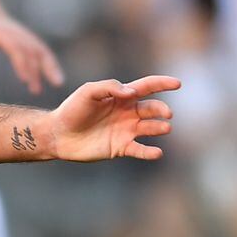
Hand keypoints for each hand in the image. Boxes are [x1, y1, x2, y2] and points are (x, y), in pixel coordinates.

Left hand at [0, 15, 64, 94]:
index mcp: (5, 35)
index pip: (15, 50)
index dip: (21, 64)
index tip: (25, 81)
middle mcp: (19, 35)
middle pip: (31, 51)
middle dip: (36, 70)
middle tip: (36, 90)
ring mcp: (27, 38)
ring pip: (43, 52)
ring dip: (51, 67)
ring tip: (58, 83)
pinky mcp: (32, 43)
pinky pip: (44, 54)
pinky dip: (52, 65)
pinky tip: (57, 79)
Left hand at [48, 75, 180, 160]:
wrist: (58, 134)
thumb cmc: (72, 110)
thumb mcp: (88, 92)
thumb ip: (110, 88)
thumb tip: (132, 92)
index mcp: (122, 96)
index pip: (147, 86)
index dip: (162, 83)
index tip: (178, 84)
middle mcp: (127, 112)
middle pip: (152, 108)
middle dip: (161, 109)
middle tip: (167, 113)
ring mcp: (126, 130)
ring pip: (150, 128)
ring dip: (159, 127)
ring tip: (165, 127)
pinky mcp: (120, 147)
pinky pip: (139, 149)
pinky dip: (149, 152)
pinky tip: (157, 152)